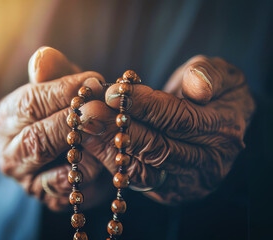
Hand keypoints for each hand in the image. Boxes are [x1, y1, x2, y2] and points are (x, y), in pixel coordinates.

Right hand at [0, 47, 111, 210]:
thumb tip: (42, 57)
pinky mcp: (51, 201)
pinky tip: (109, 156)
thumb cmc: (63, 107)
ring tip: (109, 131)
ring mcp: (28, 182)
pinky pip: (76, 192)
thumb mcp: (58, 85)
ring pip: (57, 171)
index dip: (63, 91)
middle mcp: (9, 155)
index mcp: (3, 120)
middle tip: (102, 108)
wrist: (67, 145)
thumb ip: (52, 71)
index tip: (94, 81)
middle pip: (37, 140)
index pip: (28, 104)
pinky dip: (95, 176)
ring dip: (88, 152)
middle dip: (74, 123)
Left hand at [85, 55, 254, 203]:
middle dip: (119, 127)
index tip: (114, 91)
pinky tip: (90, 139)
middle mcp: (208, 164)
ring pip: (142, 168)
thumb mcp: (223, 74)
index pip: (179, 119)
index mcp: (224, 131)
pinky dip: (110, 158)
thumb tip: (197, 87)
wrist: (218, 123)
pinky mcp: (167, 191)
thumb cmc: (216, 93)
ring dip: (109, 145)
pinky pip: (134, 178)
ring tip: (85, 124)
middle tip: (90, 110)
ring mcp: (187, 182)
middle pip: (157, 147)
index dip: (145, 105)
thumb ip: (211, 74)